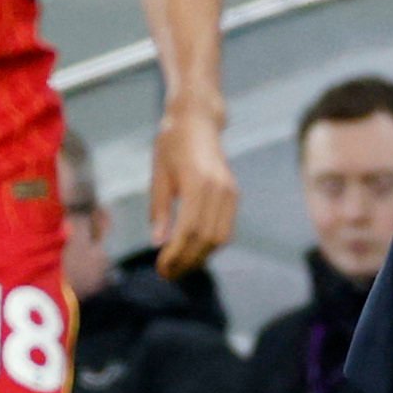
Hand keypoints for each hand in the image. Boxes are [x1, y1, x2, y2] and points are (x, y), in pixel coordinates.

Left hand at [148, 102, 235, 279]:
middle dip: (187, 261)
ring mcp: (229, 191)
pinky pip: (226, 228)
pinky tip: (192, 249)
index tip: (161, 268)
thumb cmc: (172, 143)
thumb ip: (159, 208)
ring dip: (200, 257)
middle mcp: (219, 188)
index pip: (188, 230)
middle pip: (206, 239)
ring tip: (179, 265)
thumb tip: (158, 242)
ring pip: (220, 238)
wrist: (198, 120)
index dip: (176, 254)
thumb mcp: (158, 173)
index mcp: (197, 182)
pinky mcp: (233, 193)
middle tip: (167, 273)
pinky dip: (210, 245)